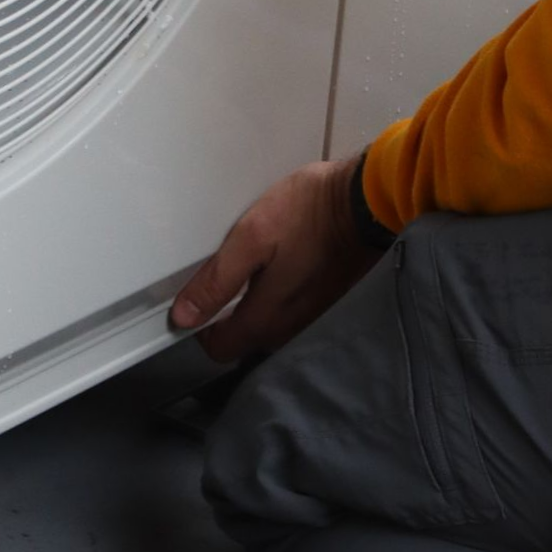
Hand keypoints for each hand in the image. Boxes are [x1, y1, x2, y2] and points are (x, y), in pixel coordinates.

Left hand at [169, 157, 377, 361]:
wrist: (367, 202)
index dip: (201, 326)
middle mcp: (290, 329)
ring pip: (270, 325)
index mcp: (266, 319)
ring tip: (258, 265)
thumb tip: (184, 316)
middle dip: (230, 313)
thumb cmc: (309, 213)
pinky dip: (283, 295)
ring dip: (258, 304)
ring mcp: (313, 317)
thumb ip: (218, 279)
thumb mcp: (252, 237)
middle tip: (228, 272)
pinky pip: (293, 310)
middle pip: (245, 338)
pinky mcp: (329, 301)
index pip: (220, 349)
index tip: (199, 297)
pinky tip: (285, 264)